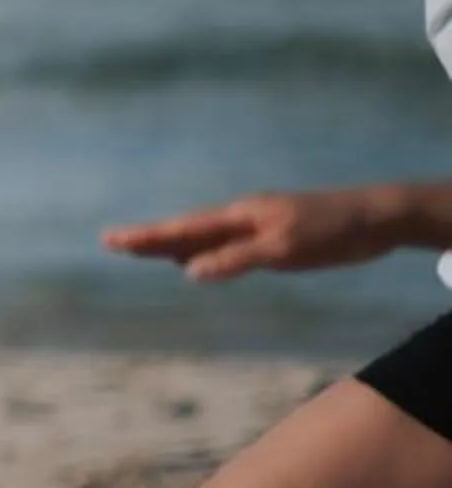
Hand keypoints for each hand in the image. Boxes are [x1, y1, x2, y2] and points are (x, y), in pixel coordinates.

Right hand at [103, 184, 422, 282]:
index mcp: (239, 215)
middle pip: (185, 228)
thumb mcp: (282, 249)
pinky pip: (223, 243)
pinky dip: (201, 251)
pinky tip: (197, 260)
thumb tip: (189, 272)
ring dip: (173, 245)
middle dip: (150, 238)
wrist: (376, 218)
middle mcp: (241, 217)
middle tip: (112, 243)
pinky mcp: (271, 236)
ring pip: (204, 236)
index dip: (146, 237)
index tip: (111, 240)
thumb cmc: (331, 232)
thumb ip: (236, 259)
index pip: (182, 229)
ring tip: (143, 251)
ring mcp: (255, 225)